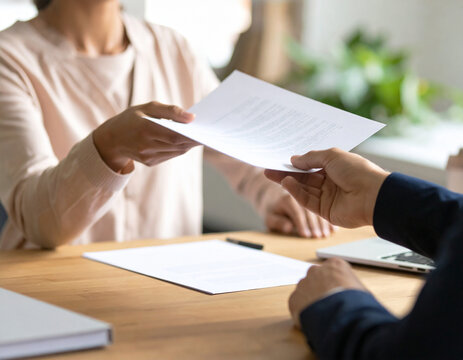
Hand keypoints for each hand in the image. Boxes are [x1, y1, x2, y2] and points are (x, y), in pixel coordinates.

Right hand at [93, 101, 197, 172]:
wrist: (112, 139)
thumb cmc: (132, 118)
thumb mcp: (148, 107)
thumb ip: (170, 111)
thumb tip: (192, 117)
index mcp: (145, 129)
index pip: (174, 135)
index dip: (191, 134)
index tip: (205, 129)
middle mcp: (146, 146)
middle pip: (177, 144)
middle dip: (194, 138)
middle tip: (207, 132)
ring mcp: (148, 157)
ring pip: (176, 151)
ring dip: (189, 143)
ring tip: (199, 135)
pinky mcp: (150, 163)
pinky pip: (170, 155)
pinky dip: (180, 147)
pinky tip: (186, 141)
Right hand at [265, 148, 389, 227]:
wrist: (373, 196)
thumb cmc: (357, 171)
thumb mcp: (332, 156)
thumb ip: (311, 158)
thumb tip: (295, 159)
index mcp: (335, 167)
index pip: (311, 165)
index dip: (296, 163)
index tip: (280, 160)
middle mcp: (331, 182)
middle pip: (304, 178)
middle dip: (287, 173)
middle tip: (269, 169)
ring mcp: (328, 196)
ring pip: (304, 189)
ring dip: (290, 182)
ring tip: (276, 175)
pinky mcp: (325, 211)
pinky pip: (307, 200)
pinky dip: (296, 192)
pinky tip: (287, 183)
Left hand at [265, 194, 334, 237]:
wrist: (273, 193)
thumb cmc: (271, 208)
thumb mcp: (269, 216)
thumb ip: (277, 222)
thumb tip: (288, 228)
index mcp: (287, 198)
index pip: (297, 212)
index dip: (301, 225)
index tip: (306, 235)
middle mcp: (300, 193)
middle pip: (309, 210)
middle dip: (315, 224)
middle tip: (319, 237)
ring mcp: (309, 193)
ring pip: (320, 208)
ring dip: (324, 222)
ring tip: (327, 234)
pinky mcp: (315, 196)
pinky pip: (325, 207)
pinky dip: (328, 218)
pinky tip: (333, 228)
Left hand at [289, 258, 366, 326]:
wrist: (343, 317)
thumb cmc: (357, 304)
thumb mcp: (362, 290)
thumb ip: (351, 287)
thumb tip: (352, 297)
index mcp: (335, 265)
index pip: (333, 269)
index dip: (336, 282)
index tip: (339, 291)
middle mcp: (316, 270)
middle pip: (316, 276)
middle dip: (320, 287)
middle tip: (329, 302)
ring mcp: (303, 284)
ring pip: (305, 289)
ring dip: (311, 298)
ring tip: (321, 313)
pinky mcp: (294, 298)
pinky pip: (297, 303)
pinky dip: (303, 311)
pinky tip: (313, 319)